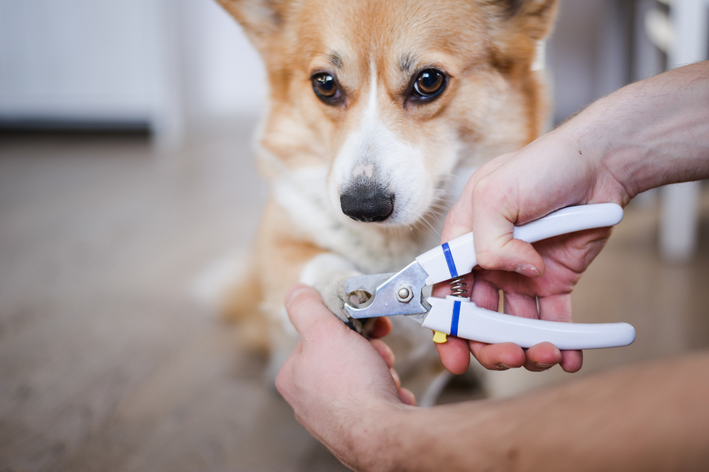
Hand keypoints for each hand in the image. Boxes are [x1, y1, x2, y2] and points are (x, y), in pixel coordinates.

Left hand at [276, 285, 414, 468]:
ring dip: (380, 372)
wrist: (383, 434)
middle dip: (368, 353)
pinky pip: (375, 402)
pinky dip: (387, 395)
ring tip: (386, 379)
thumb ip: (307, 308)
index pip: (318, 337)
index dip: (346, 328)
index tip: (366, 328)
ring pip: (361, 379)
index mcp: (293, 377)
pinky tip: (392, 397)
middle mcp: (308, 401)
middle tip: (379, 355)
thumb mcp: (324, 332)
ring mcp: (332, 419)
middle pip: (342, 357)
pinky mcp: (357, 432)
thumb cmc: (352, 385)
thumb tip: (296, 291)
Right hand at [436, 126, 627, 373]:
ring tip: (547, 352)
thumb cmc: (543, 165)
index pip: (444, 291)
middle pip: (478, 317)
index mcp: (464, 242)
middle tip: (510, 354)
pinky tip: (569, 357)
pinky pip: (552, 320)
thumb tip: (516, 272)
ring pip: (514, 325)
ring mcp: (521, 275)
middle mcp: (489, 263)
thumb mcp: (497, 192)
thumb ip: (490, 239)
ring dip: (526, 347)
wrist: (599, 165)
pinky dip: (561, 343)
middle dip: (489, 344)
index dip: (445, 326)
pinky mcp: (554, 282)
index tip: (455, 354)